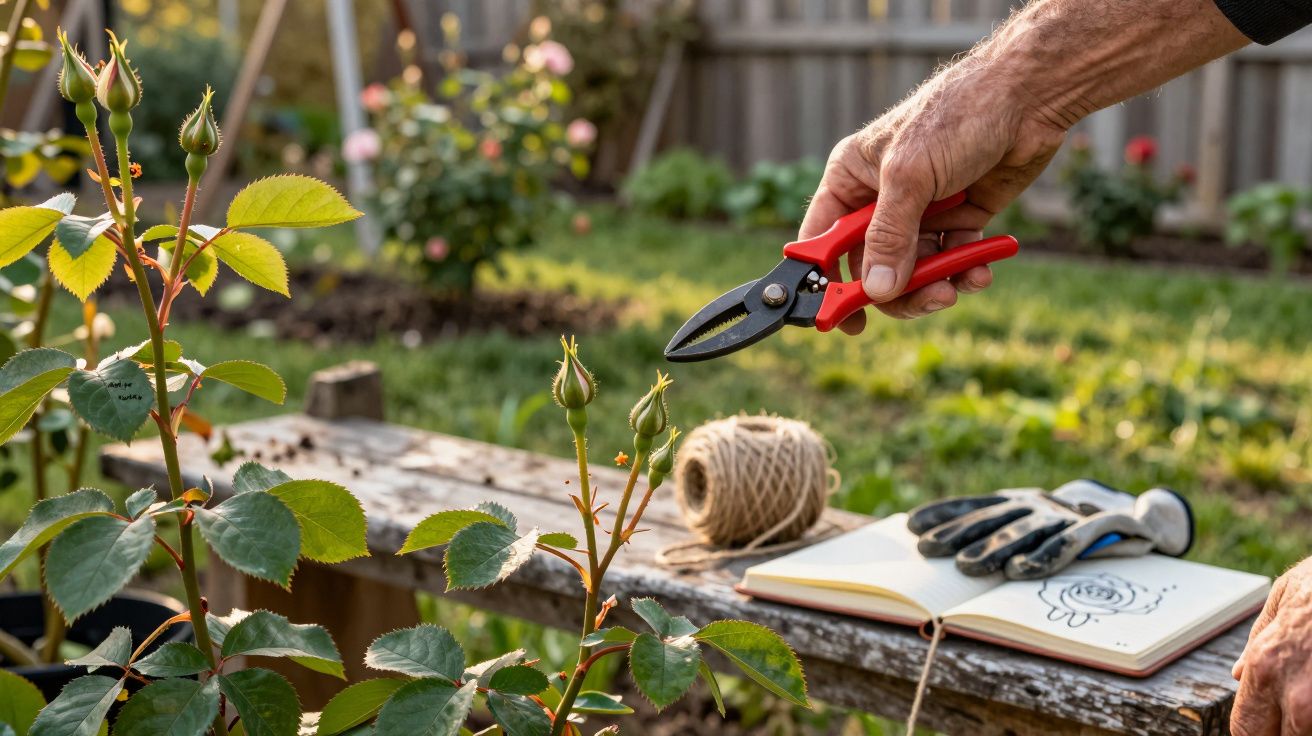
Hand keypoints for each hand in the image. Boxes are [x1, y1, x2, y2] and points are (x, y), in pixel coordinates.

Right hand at [797, 0, 1246, 332]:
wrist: (1029, 98)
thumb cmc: (957, 117)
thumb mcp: (910, 177)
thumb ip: (889, 237)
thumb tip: (876, 291)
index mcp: (851, 179)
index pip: (823, 239)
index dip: (826, 280)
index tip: (841, 317)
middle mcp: (881, 199)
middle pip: (872, 267)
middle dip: (897, 289)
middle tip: (926, 301)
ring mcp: (921, 211)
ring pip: (914, 271)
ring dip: (936, 285)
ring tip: (958, 287)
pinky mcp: (959, 219)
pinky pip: (951, 260)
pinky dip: (965, 272)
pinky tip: (981, 270)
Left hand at [906, 480, 1191, 578]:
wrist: (1136, 520)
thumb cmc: (1069, 530)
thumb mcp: (1031, 528)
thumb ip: (996, 533)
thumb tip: (944, 548)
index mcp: (1019, 500)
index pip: (974, 504)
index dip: (944, 513)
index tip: (910, 524)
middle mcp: (1037, 503)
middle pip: (991, 519)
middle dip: (957, 535)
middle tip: (929, 551)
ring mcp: (1065, 515)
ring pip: (1022, 533)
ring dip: (992, 549)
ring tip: (965, 566)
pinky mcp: (1095, 529)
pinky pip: (1065, 545)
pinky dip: (1042, 558)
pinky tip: (1019, 572)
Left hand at [1232, 558, 1311, 734]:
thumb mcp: (1281, 599)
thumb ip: (1257, 642)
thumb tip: (1239, 676)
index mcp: (1265, 666)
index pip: (1246, 729)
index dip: (1256, 732)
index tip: (1266, 727)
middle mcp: (1296, 695)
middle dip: (1286, 731)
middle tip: (1293, 712)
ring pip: (1308, 734)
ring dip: (1308, 724)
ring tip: (1306, 695)